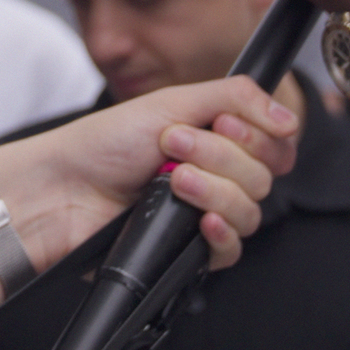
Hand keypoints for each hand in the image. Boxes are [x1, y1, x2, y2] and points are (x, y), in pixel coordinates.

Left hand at [0, 76, 298, 271]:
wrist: (61, 189)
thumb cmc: (103, 144)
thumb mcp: (171, 102)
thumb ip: (236, 98)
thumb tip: (289, 119)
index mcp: (215, 139)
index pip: (274, 144)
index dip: (257, 135)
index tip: (222, 122)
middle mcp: (215, 177)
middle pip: (263, 176)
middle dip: (220, 156)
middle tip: (172, 144)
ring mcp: (202, 215)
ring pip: (250, 213)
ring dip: (214, 189)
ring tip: (172, 178)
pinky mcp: (188, 252)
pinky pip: (230, 251)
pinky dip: (220, 233)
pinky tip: (201, 219)